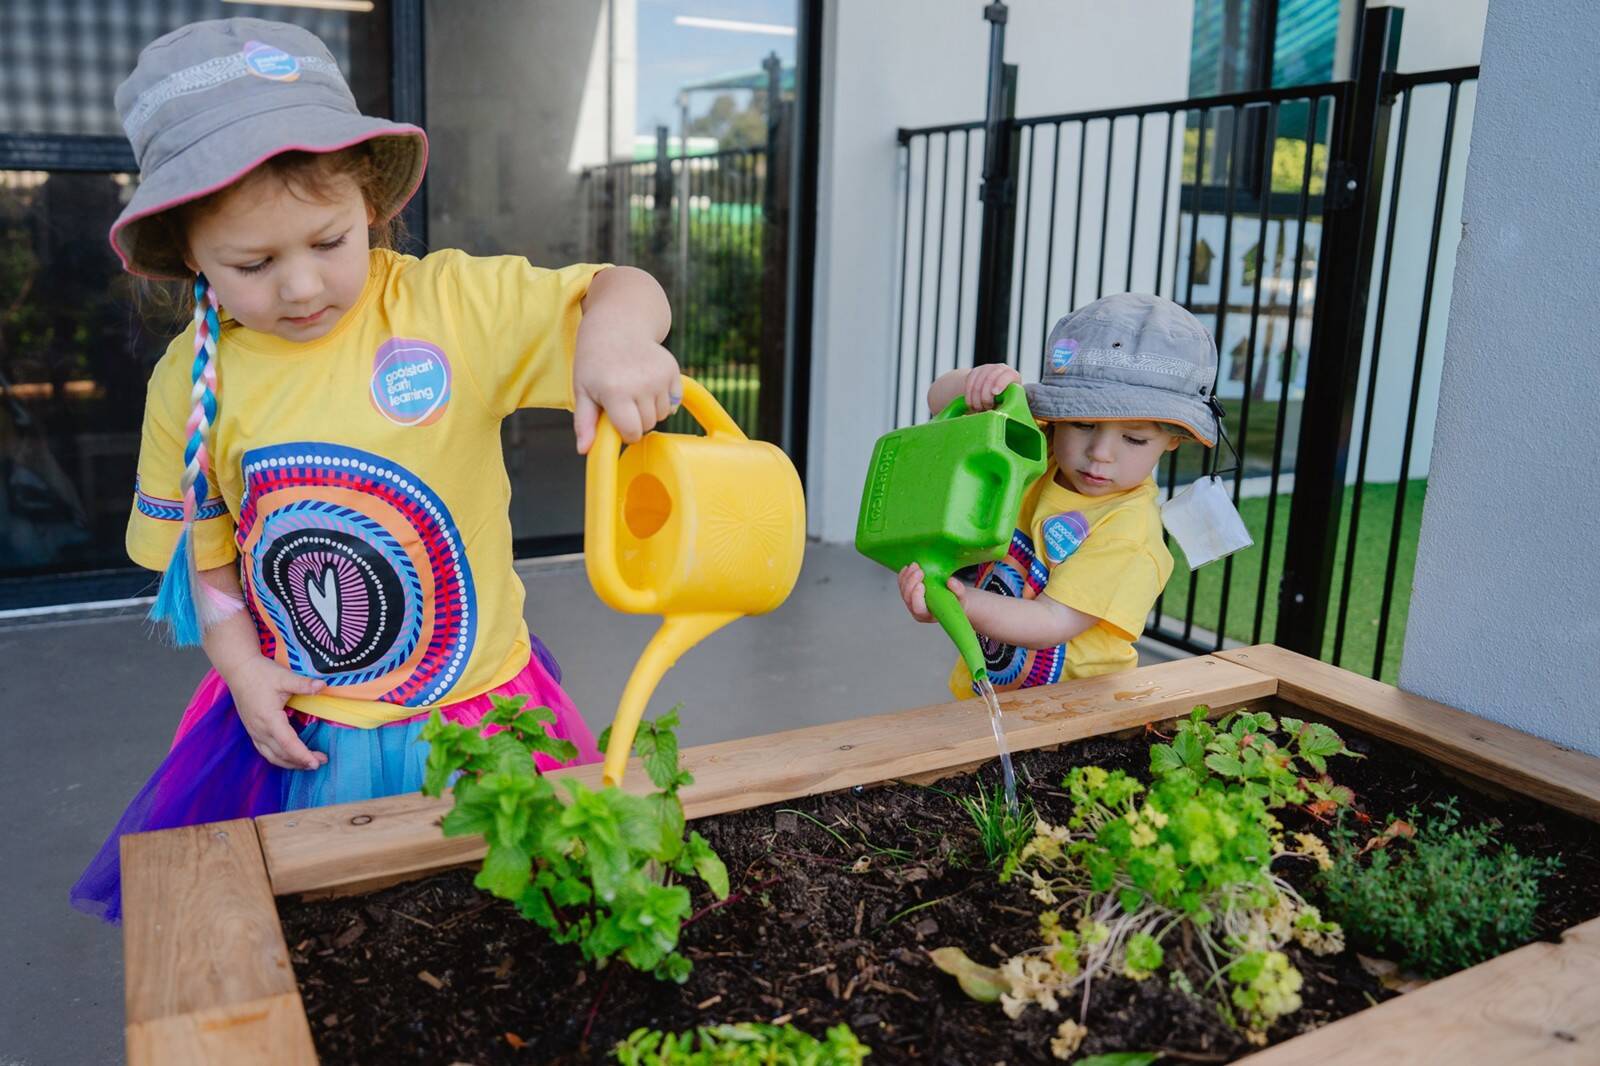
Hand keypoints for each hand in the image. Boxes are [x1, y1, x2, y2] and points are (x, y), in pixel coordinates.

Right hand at [228, 657, 328, 769]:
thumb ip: (304, 684)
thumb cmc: (260, 673)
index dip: (303, 755)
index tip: (317, 762)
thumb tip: (323, 686)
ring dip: (290, 763)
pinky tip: (289, 757)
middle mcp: (259, 729)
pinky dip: (279, 758)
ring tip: (308, 764)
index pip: (288, 743)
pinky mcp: (251, 730)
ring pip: (272, 756)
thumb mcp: (284, 676)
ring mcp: (253, 732)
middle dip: (301, 762)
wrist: (238, 669)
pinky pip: (265, 751)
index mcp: (269, 719)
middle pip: (281, 754)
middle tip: (321, 761)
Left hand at [571, 310, 680, 454]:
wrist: (618, 324)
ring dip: (650, 409)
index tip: (616, 421)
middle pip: (648, 425)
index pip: (632, 433)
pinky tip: (648, 383)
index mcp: (615, 392)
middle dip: (636, 420)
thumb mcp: (582, 389)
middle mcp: (641, 385)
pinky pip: (674, 401)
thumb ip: (584, 422)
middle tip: (622, 400)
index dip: (624, 432)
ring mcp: (659, 377)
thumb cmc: (595, 359)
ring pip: (662, 415)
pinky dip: (663, 398)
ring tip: (635, 389)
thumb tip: (583, 451)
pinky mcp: (673, 371)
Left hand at [898, 563, 965, 622]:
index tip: (922, 584)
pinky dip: (903, 575)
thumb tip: (950, 581)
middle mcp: (916, 611)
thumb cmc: (956, 602)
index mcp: (928, 616)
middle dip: (911, 582)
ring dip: (907, 577)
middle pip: (908, 598)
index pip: (918, 609)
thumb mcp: (961, 598)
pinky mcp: (908, 594)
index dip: (917, 597)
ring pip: (903, 590)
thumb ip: (958, 591)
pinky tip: (908, 568)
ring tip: (915, 565)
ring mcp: (911, 602)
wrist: (952, 599)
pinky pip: (901, 585)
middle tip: (920, 571)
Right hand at [964, 364, 1023, 410]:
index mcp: (1012, 375)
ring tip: (978, 408)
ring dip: (976, 398)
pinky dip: (969, 395)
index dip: (1000, 384)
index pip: (1007, 375)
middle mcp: (1000, 369)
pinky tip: (971, 404)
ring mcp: (987, 369)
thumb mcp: (1008, 402)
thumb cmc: (1003, 401)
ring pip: (978, 382)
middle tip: (986, 408)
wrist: (992, 391)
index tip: (995, 393)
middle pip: (990, 379)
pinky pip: (969, 383)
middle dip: (986, 396)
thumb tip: (1001, 412)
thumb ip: (1006, 404)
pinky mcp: (975, 372)